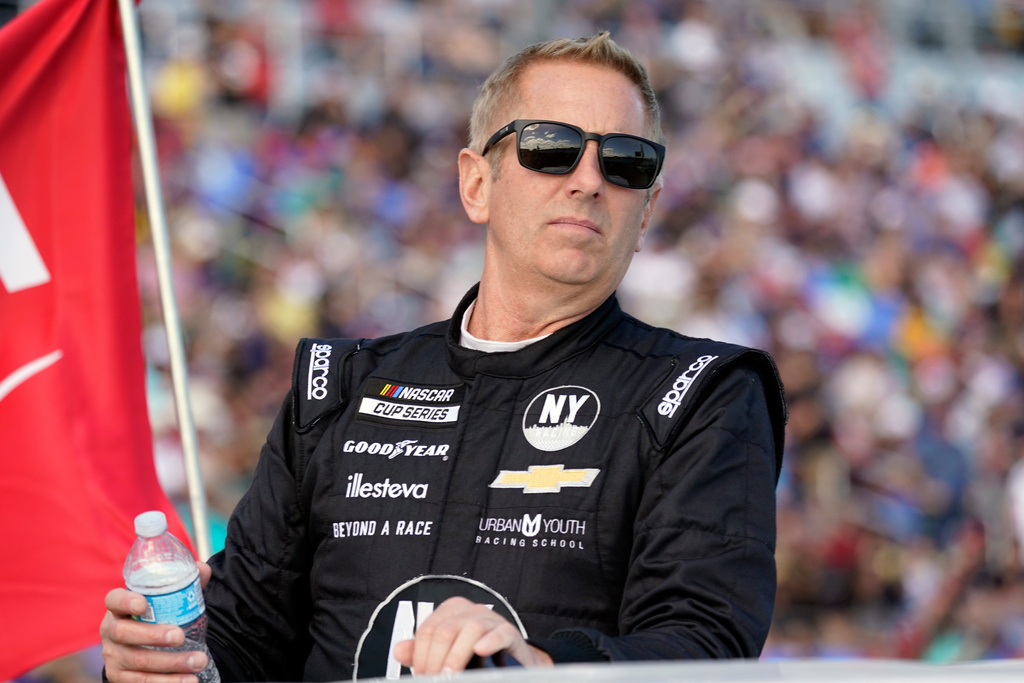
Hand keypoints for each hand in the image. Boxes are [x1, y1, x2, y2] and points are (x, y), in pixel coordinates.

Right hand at [100, 561, 212, 682]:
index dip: (125, 601)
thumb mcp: (166, 599)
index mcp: (118, 608)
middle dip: (154, 636)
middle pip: (125, 633)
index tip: (144, 603)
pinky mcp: (119, 677)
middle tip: (181, 636)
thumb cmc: (156, 616)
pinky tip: (188, 681)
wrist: (143, 647)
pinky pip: (141, 682)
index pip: (113, 600)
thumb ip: (184, 582)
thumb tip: (202, 569)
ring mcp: (114, 657)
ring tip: (198, 661)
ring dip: (171, 664)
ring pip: (138, 662)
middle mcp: (111, 632)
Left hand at [391, 596, 553, 674]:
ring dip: (457, 656)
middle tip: (436, 680)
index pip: (428, 629)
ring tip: (452, 676)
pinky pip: (500, 632)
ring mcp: (491, 619)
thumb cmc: (473, 658)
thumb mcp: (445, 653)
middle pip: (446, 631)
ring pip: (470, 629)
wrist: (509, 664)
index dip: (420, 656)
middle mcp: (470, 610)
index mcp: (451, 611)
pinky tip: (481, 651)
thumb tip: (399, 651)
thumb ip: (420, 652)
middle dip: (436, 660)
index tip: (422, 676)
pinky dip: (490, 641)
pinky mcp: (510, 632)